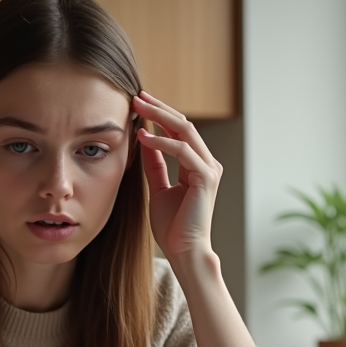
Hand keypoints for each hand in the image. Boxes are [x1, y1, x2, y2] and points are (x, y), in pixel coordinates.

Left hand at [133, 91, 223, 261]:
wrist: (183, 251)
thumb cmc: (172, 226)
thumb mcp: (158, 187)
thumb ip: (154, 163)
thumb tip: (144, 137)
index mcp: (198, 165)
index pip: (179, 130)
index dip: (159, 114)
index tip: (138, 103)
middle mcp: (207, 163)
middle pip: (183, 124)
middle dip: (159, 107)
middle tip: (136, 95)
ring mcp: (209, 169)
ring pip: (185, 130)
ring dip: (159, 116)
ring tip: (137, 107)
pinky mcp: (206, 177)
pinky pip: (182, 151)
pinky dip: (162, 141)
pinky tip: (143, 136)